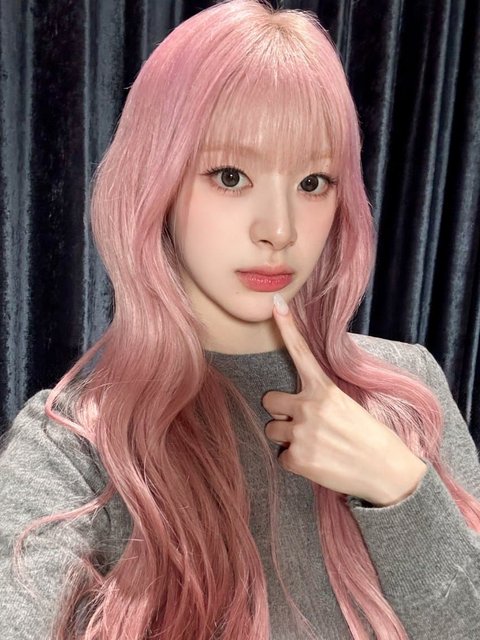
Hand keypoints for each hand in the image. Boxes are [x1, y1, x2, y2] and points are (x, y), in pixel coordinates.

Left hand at [262, 294, 427, 506]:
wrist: (387, 472)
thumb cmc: (369, 437)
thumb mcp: (348, 406)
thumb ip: (320, 398)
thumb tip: (298, 404)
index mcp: (324, 389)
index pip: (300, 352)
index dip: (286, 327)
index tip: (274, 303)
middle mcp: (309, 406)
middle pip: (269, 400)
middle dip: (280, 411)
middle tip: (302, 423)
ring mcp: (301, 432)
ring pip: (272, 430)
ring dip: (286, 438)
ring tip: (314, 445)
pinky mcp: (298, 458)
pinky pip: (282, 457)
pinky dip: (296, 462)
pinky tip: (318, 463)